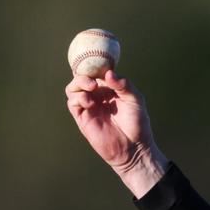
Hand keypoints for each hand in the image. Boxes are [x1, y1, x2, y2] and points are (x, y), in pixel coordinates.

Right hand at [65, 70, 167, 196]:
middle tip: (94, 78)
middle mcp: (97, 95)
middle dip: (84, 73)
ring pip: (73, 88)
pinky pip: (72, 102)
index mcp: (109, 88)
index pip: (96, 71)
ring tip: (92, 87)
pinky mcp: (83, 118)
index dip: (94, 64)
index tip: (98, 61)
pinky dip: (78, 98)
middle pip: (81, 77)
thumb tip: (108, 73)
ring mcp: (89, 106)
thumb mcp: (135, 100)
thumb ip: (124, 85)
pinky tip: (90, 102)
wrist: (134, 148)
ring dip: (79, 83)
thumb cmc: (137, 124)